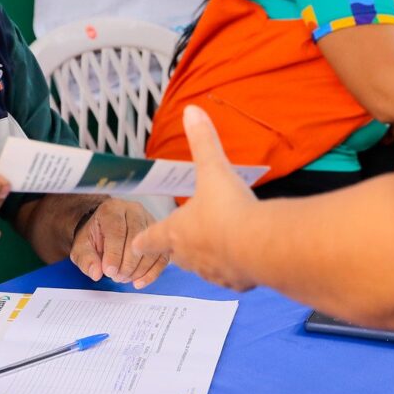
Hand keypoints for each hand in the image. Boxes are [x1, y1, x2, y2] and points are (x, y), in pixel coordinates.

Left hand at [70, 198, 168, 288]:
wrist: (105, 229)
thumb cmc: (95, 237)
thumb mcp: (82, 246)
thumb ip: (86, 259)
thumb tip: (96, 273)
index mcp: (112, 209)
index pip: (117, 230)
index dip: (114, 253)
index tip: (109, 272)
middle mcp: (134, 211)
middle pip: (137, 238)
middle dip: (127, 263)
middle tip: (117, 277)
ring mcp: (149, 221)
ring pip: (151, 248)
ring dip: (138, 269)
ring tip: (124, 278)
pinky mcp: (159, 236)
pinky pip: (161, 256)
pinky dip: (151, 273)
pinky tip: (138, 283)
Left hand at [134, 106, 258, 290]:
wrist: (258, 245)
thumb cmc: (228, 209)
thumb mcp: (212, 168)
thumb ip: (202, 141)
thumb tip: (191, 111)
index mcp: (177, 231)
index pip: (152, 237)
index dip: (143, 240)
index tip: (135, 245)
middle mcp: (191, 255)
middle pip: (177, 255)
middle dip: (179, 249)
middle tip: (181, 244)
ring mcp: (213, 272)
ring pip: (204, 268)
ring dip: (209, 258)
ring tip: (220, 246)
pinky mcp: (237, 282)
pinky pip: (232, 275)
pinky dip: (235, 268)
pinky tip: (246, 258)